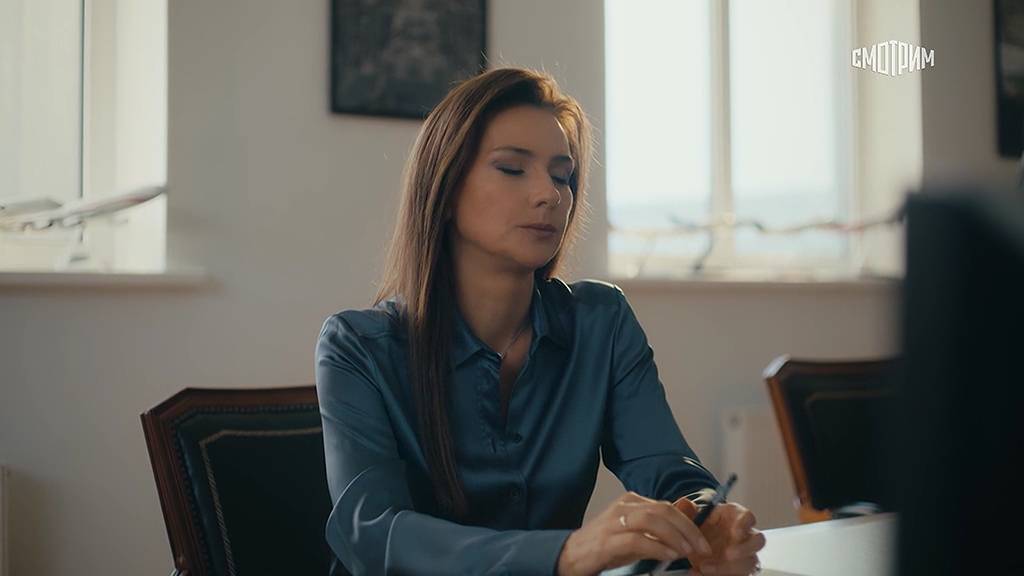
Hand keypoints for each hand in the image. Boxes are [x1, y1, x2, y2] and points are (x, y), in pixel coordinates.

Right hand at [556, 491, 713, 575]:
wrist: (572, 556)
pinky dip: (656, 546)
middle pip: (663, 510)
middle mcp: (624, 507)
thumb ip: (660, 523)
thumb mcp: (637, 532)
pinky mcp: (608, 540)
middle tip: (702, 548)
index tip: (703, 542)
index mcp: (632, 501)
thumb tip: (689, 509)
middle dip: (688, 529)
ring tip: (688, 551)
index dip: (690, 523)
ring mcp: (614, 522)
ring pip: (652, 520)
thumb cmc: (607, 546)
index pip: (668, 507)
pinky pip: (637, 540)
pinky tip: (669, 555)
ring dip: (675, 536)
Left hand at [671, 497, 765, 575]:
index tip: (735, 532)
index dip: (744, 524)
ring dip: (729, 568)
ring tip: (705, 568)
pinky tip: (698, 573)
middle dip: (745, 548)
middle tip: (728, 554)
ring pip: (749, 563)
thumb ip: (688, 512)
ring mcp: (744, 556)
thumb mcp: (693, 519)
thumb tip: (684, 503)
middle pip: (758, 541)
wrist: (697, 546)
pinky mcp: (738, 571)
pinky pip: (736, 575)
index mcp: (735, 518)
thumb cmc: (702, 528)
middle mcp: (744, 537)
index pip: (748, 517)